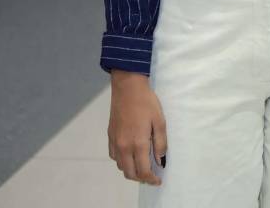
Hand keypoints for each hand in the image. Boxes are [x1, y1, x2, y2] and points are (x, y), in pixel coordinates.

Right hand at [108, 70, 166, 184]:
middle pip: (130, 172)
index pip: (143, 171)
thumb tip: (160, 160)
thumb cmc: (147, 103)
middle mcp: (123, 147)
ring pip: (121, 166)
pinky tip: (131, 155)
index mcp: (137, 144)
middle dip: (141, 178)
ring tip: (143, 166)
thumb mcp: (160, 121)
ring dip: (131, 170)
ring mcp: (115, 142)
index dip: (151, 179)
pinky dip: (123, 161)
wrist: (127, 89)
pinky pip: (115, 156)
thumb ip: (160, 143)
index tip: (158, 180)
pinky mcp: (110, 136)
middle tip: (152, 176)